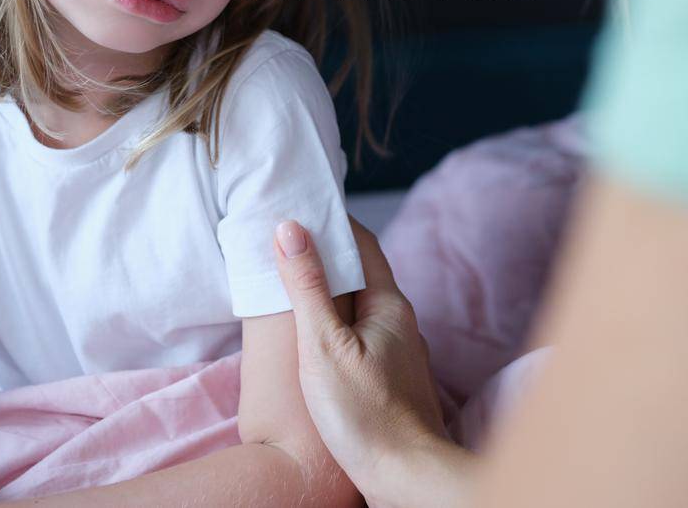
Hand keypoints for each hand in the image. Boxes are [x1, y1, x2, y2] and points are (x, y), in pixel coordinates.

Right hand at [273, 216, 467, 505]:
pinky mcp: (389, 380)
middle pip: (359, 274)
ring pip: (359, 309)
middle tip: (281, 247)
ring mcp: (398, 353)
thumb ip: (307, 286)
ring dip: (327, 295)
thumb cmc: (365, 415)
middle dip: (323, 257)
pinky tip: (312, 342)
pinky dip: (333, 327)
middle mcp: (400, 322)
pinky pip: (359, 337)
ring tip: (289, 290)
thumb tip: (290, 227)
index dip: (330, 222)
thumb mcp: (323, 345)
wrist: (406, 478)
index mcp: (389, 304)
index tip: (295, 210)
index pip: (361, 243)